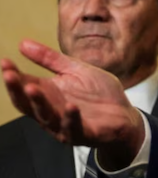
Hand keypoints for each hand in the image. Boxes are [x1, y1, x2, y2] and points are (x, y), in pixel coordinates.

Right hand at [2, 39, 143, 167]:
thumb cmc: (99, 94)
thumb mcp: (76, 70)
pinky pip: (74, 128)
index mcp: (48, 95)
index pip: (25, 85)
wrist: (125, 115)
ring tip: (31, 86)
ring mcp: (65, 125)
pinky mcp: (84, 133)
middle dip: (17, 89)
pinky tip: (70, 106)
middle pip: (28, 103)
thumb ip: (51, 59)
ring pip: (46, 116)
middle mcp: (51, 111)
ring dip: (39, 102)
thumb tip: (23, 43)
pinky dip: (71, 118)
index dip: (13, 75)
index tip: (4, 61)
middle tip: (10, 74)